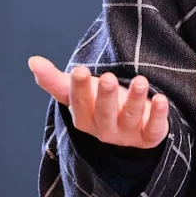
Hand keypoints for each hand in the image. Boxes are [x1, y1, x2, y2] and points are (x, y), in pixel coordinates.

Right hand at [28, 55, 169, 148]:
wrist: (132, 125)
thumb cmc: (101, 103)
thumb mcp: (80, 91)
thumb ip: (56, 80)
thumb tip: (32, 61)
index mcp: (85, 118)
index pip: (79, 105)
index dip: (79, 89)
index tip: (79, 70)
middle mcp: (105, 129)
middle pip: (104, 114)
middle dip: (105, 96)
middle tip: (107, 77)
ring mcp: (128, 134)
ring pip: (131, 119)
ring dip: (136, 100)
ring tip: (141, 81)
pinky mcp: (150, 136)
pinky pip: (155, 129)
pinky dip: (159, 115)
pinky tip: (162, 99)